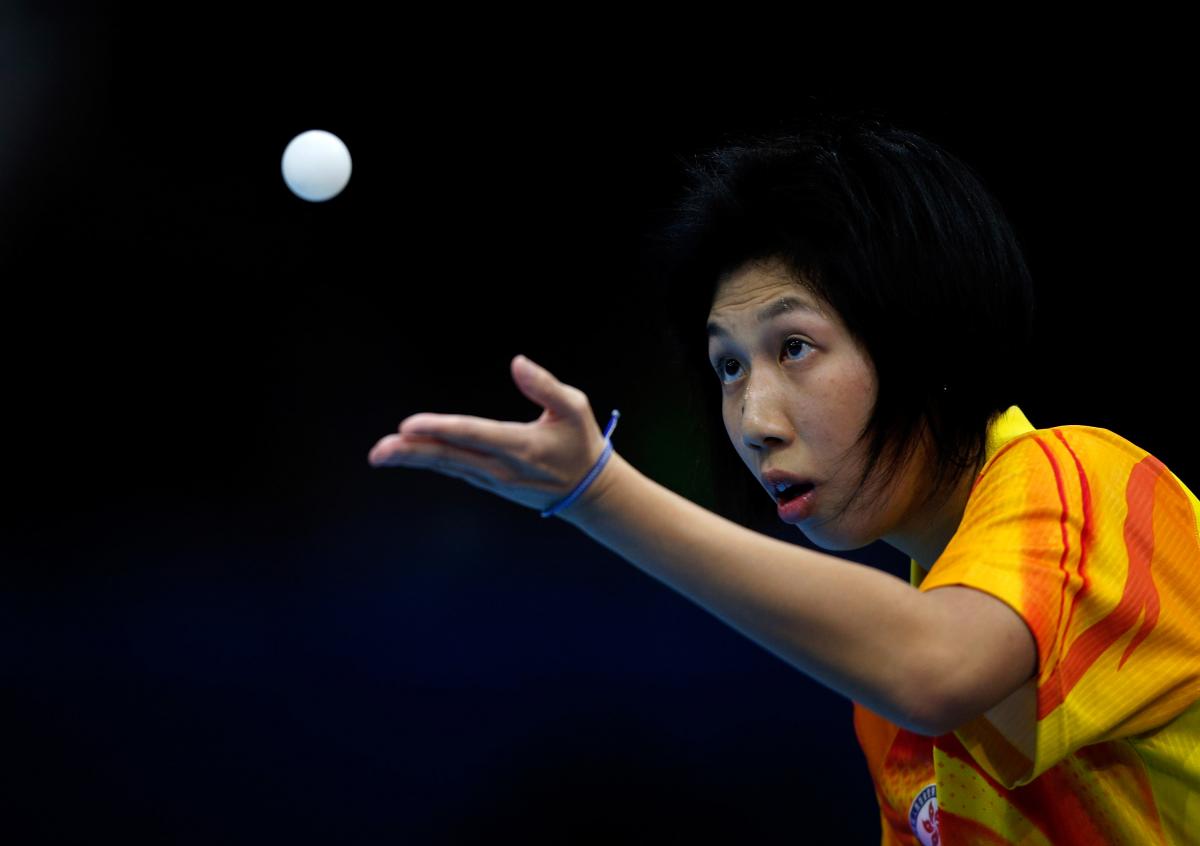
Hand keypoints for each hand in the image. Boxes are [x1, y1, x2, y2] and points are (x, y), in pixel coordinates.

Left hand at [368, 355, 614, 515]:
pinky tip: (408, 455)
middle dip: (411, 452)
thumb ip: (545, 385)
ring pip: (446, 465)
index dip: (438, 428)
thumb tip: (517, 362)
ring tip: (380, 454)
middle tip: (378, 451)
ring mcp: (492, 479)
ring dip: (412, 459)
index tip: (408, 424)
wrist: (588, 490)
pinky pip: (453, 470)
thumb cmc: (580, 441)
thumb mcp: (574, 407)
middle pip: (448, 457)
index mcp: (520, 446)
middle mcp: (501, 466)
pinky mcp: (489, 484)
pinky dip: (429, 462)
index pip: (472, 434)